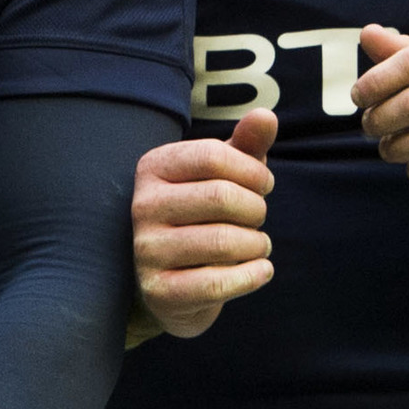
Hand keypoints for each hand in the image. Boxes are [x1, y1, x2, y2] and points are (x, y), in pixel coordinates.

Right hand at [131, 110, 277, 338]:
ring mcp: (146, 251)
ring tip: (258, 244)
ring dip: (257, 244)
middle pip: (222, 197)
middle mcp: (142, 206)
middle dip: (256, 209)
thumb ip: (246, 145)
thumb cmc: (204, 216)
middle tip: (258, 218)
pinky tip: (261, 270)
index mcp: (153, 167)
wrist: (174, 283)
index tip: (264, 185)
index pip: (215, 156)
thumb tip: (266, 117)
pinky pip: (217, 283)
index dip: (253, 171)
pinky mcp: (159, 292)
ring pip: (224, 241)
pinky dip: (253, 275)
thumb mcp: (223, 176)